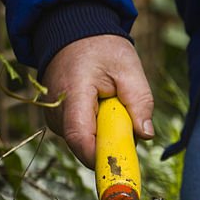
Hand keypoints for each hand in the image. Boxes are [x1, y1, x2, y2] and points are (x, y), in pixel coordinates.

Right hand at [42, 35, 153, 167]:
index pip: (80, 137)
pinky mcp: (58, 119)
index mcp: (73, 94)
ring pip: (84, 142)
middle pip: (83, 145)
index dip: (100, 157)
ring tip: (114, 107)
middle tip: (129, 124)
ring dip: (105, 135)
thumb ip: (140, 102)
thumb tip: (146, 134)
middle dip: (110, 145)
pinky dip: (98, 130)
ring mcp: (54, 115)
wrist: (75, 33)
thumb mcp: (129, 70)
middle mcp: (56, 109)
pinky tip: (104, 110)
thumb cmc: (102, 49)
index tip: (123, 165)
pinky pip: (81, 135)